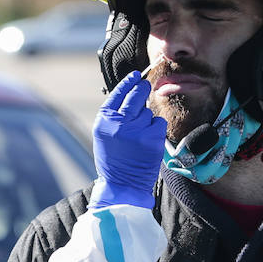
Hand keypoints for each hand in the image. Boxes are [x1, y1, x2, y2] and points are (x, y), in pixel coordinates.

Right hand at [91, 70, 164, 209]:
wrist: (122, 185)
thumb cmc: (113, 160)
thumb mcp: (104, 135)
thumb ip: (114, 116)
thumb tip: (130, 92)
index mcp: (104, 121)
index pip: (118, 93)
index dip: (129, 82)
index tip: (136, 75)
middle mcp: (119, 123)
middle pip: (136, 95)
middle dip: (142, 89)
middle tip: (145, 87)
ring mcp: (137, 130)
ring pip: (148, 111)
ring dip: (147, 119)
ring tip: (139, 136)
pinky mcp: (152, 138)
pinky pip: (158, 123)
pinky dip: (156, 130)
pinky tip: (148, 141)